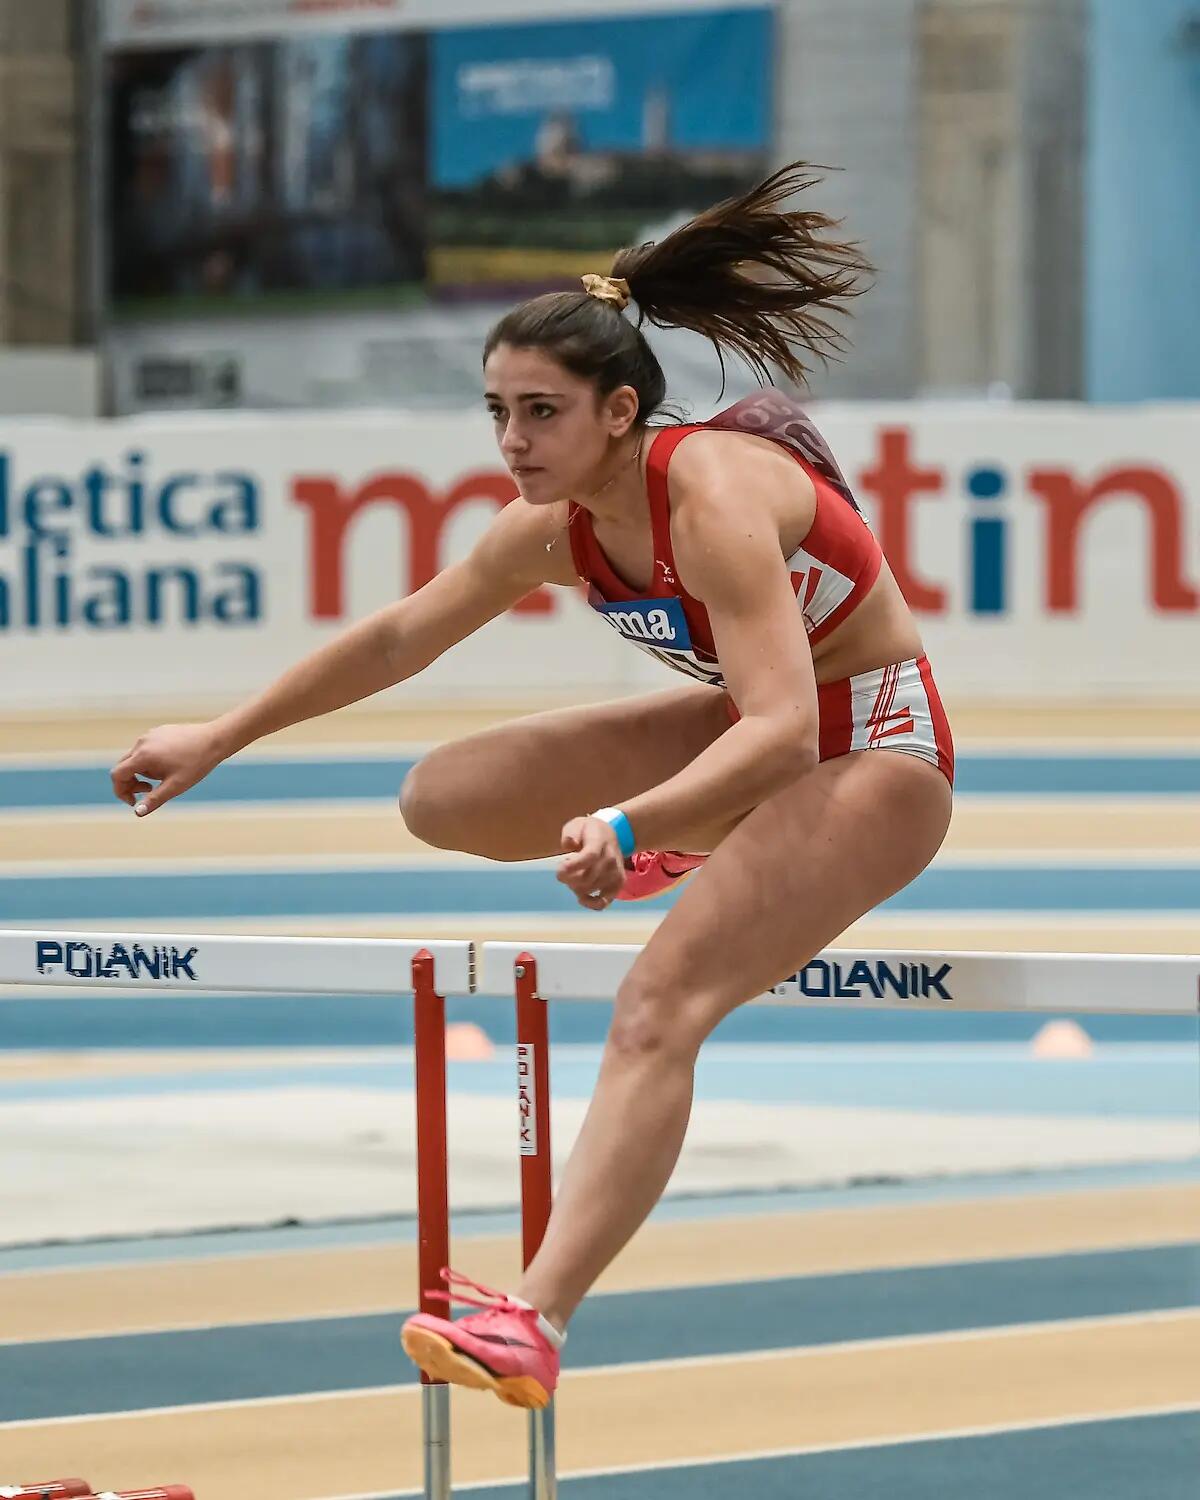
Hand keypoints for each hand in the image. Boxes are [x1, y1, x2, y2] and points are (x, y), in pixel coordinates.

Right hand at [110, 721, 225, 816]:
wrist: (214, 739)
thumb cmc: (197, 763)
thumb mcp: (175, 786)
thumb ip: (154, 799)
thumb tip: (137, 812)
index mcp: (143, 755)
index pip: (117, 775)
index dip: (121, 792)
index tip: (134, 802)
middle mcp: (142, 742)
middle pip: (124, 766)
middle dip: (131, 782)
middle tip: (149, 790)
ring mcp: (150, 735)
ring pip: (136, 757)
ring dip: (143, 771)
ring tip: (165, 776)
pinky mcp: (158, 731)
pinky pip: (146, 748)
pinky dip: (150, 760)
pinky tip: (170, 765)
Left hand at [556, 815, 626, 909]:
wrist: (613, 834)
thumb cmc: (589, 831)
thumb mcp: (577, 824)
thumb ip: (570, 833)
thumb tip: (569, 844)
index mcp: (599, 842)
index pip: (589, 857)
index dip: (572, 866)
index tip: (559, 869)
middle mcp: (610, 859)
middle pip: (586, 878)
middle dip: (568, 878)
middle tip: (564, 871)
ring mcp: (615, 873)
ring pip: (589, 890)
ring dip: (575, 886)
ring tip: (576, 874)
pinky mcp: (618, 884)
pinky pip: (604, 902)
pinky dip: (591, 904)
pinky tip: (582, 899)